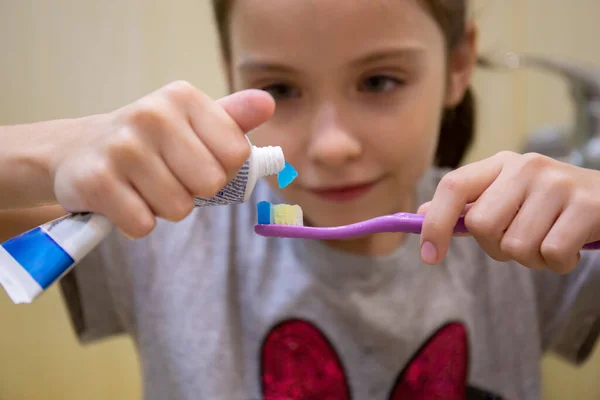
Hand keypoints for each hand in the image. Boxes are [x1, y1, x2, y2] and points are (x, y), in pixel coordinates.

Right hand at [50, 82, 274, 237]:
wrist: (77, 150)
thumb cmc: (149, 142)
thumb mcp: (190, 123)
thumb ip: (232, 118)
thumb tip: (268, 103)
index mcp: (183, 98)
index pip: (238, 154)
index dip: (223, 169)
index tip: (198, 160)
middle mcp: (152, 114)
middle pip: (212, 183)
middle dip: (194, 190)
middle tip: (167, 175)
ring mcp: (122, 148)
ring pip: (178, 208)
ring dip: (164, 207)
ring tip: (142, 185)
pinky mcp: (96, 182)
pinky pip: (143, 225)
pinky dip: (137, 221)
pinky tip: (122, 198)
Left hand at [418, 151, 599, 273]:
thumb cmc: (549, 204)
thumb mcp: (507, 194)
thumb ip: (468, 205)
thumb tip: (421, 211)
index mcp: (500, 164)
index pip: (453, 186)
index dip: (434, 223)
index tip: (429, 256)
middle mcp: (525, 167)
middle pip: (483, 226)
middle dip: (496, 248)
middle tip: (519, 242)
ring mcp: (557, 185)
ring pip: (516, 246)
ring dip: (530, 259)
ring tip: (548, 241)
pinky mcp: (587, 207)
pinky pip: (551, 255)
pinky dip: (557, 264)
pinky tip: (569, 248)